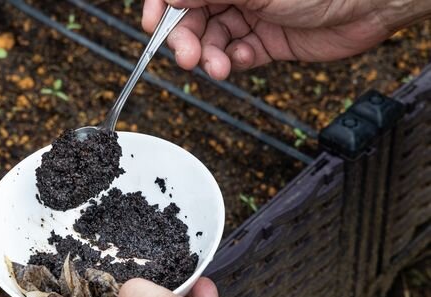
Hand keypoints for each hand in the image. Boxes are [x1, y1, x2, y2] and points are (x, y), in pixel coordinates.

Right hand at [142, 0, 430, 78]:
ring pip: (213, 40)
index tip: (151, 24)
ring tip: (218, 66)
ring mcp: (252, 15)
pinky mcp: (267, 41)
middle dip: (186, 38)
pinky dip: (236, 61)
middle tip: (187, 56)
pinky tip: (244, 59)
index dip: (162, 6)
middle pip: (193, 17)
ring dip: (210, 56)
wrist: (369, 4)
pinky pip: (238, 54)